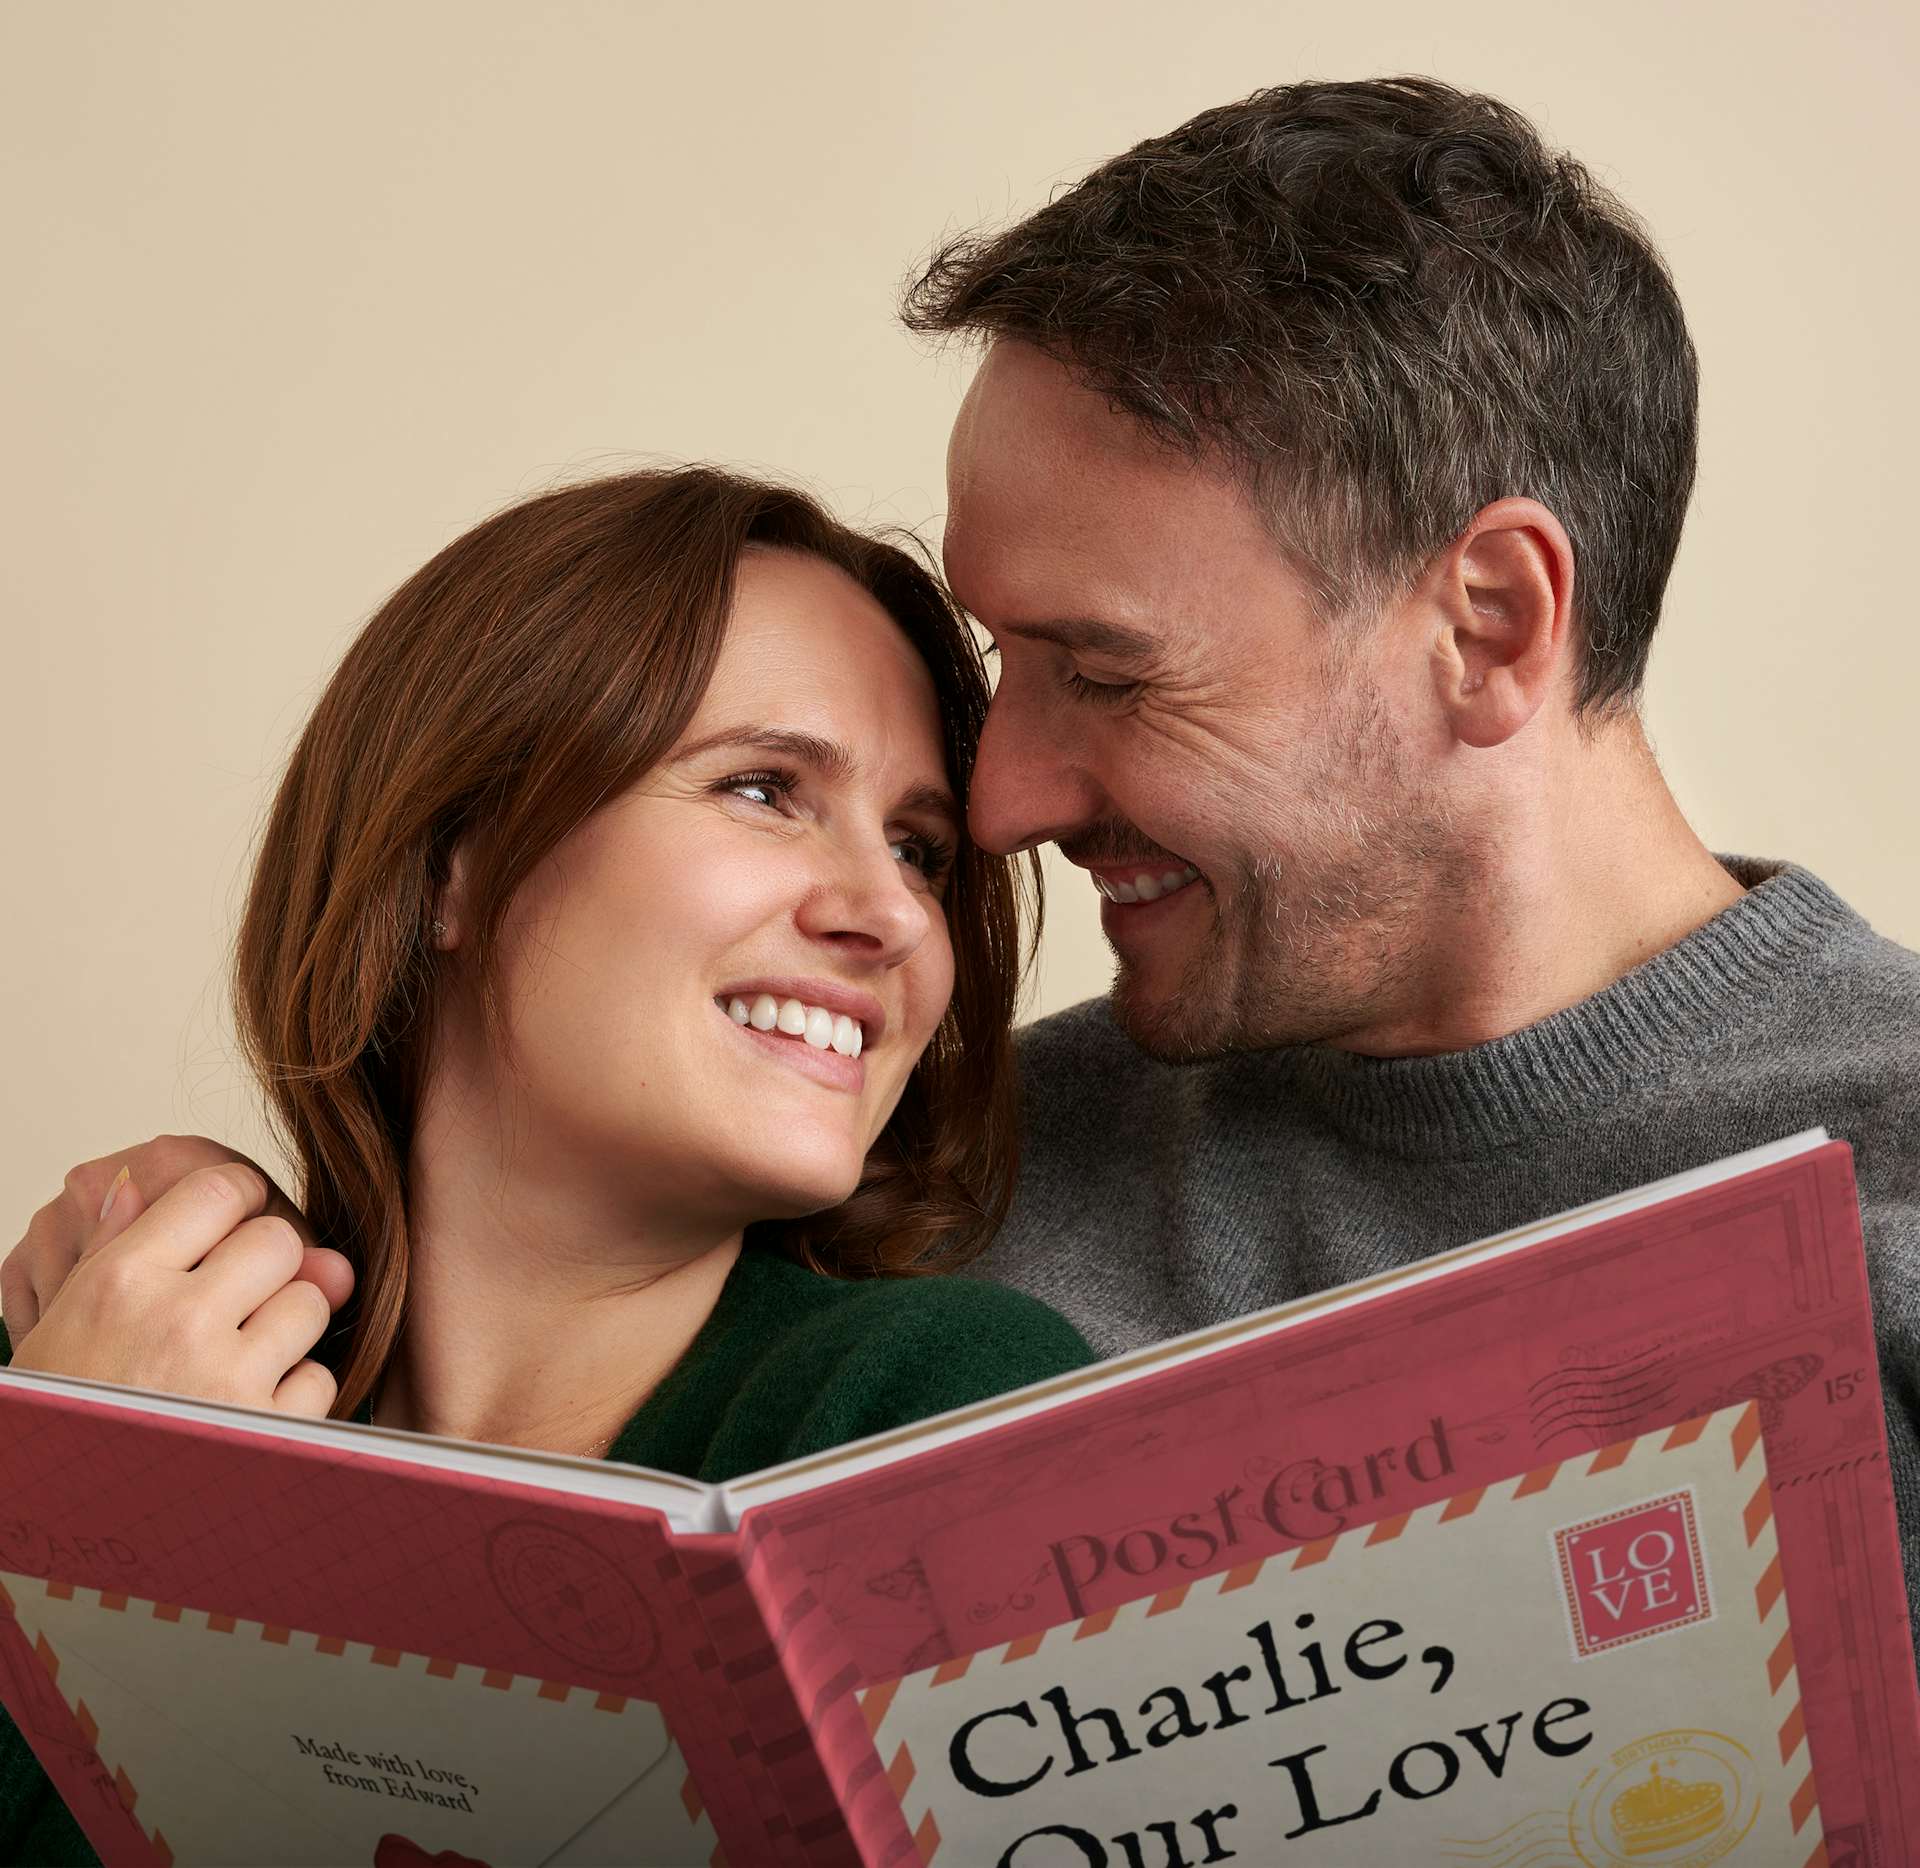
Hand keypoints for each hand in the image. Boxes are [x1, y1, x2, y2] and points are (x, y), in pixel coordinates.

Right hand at [6, 1158, 353, 1418]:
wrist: (66, 1524)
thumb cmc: (64, 1421)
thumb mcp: (59, 1327)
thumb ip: (110, 1249)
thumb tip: (133, 1183)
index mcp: (120, 1285)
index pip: (218, 1191)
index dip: (238, 1199)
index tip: (237, 1220)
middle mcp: (177, 1324)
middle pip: (278, 1241)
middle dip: (267, 1264)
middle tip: (239, 1299)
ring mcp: (227, 1379)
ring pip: (311, 1303)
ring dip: (287, 1327)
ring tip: (238, 1358)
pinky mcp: (268, 1433)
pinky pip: (319, 1378)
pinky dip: (294, 1394)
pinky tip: (248, 1407)